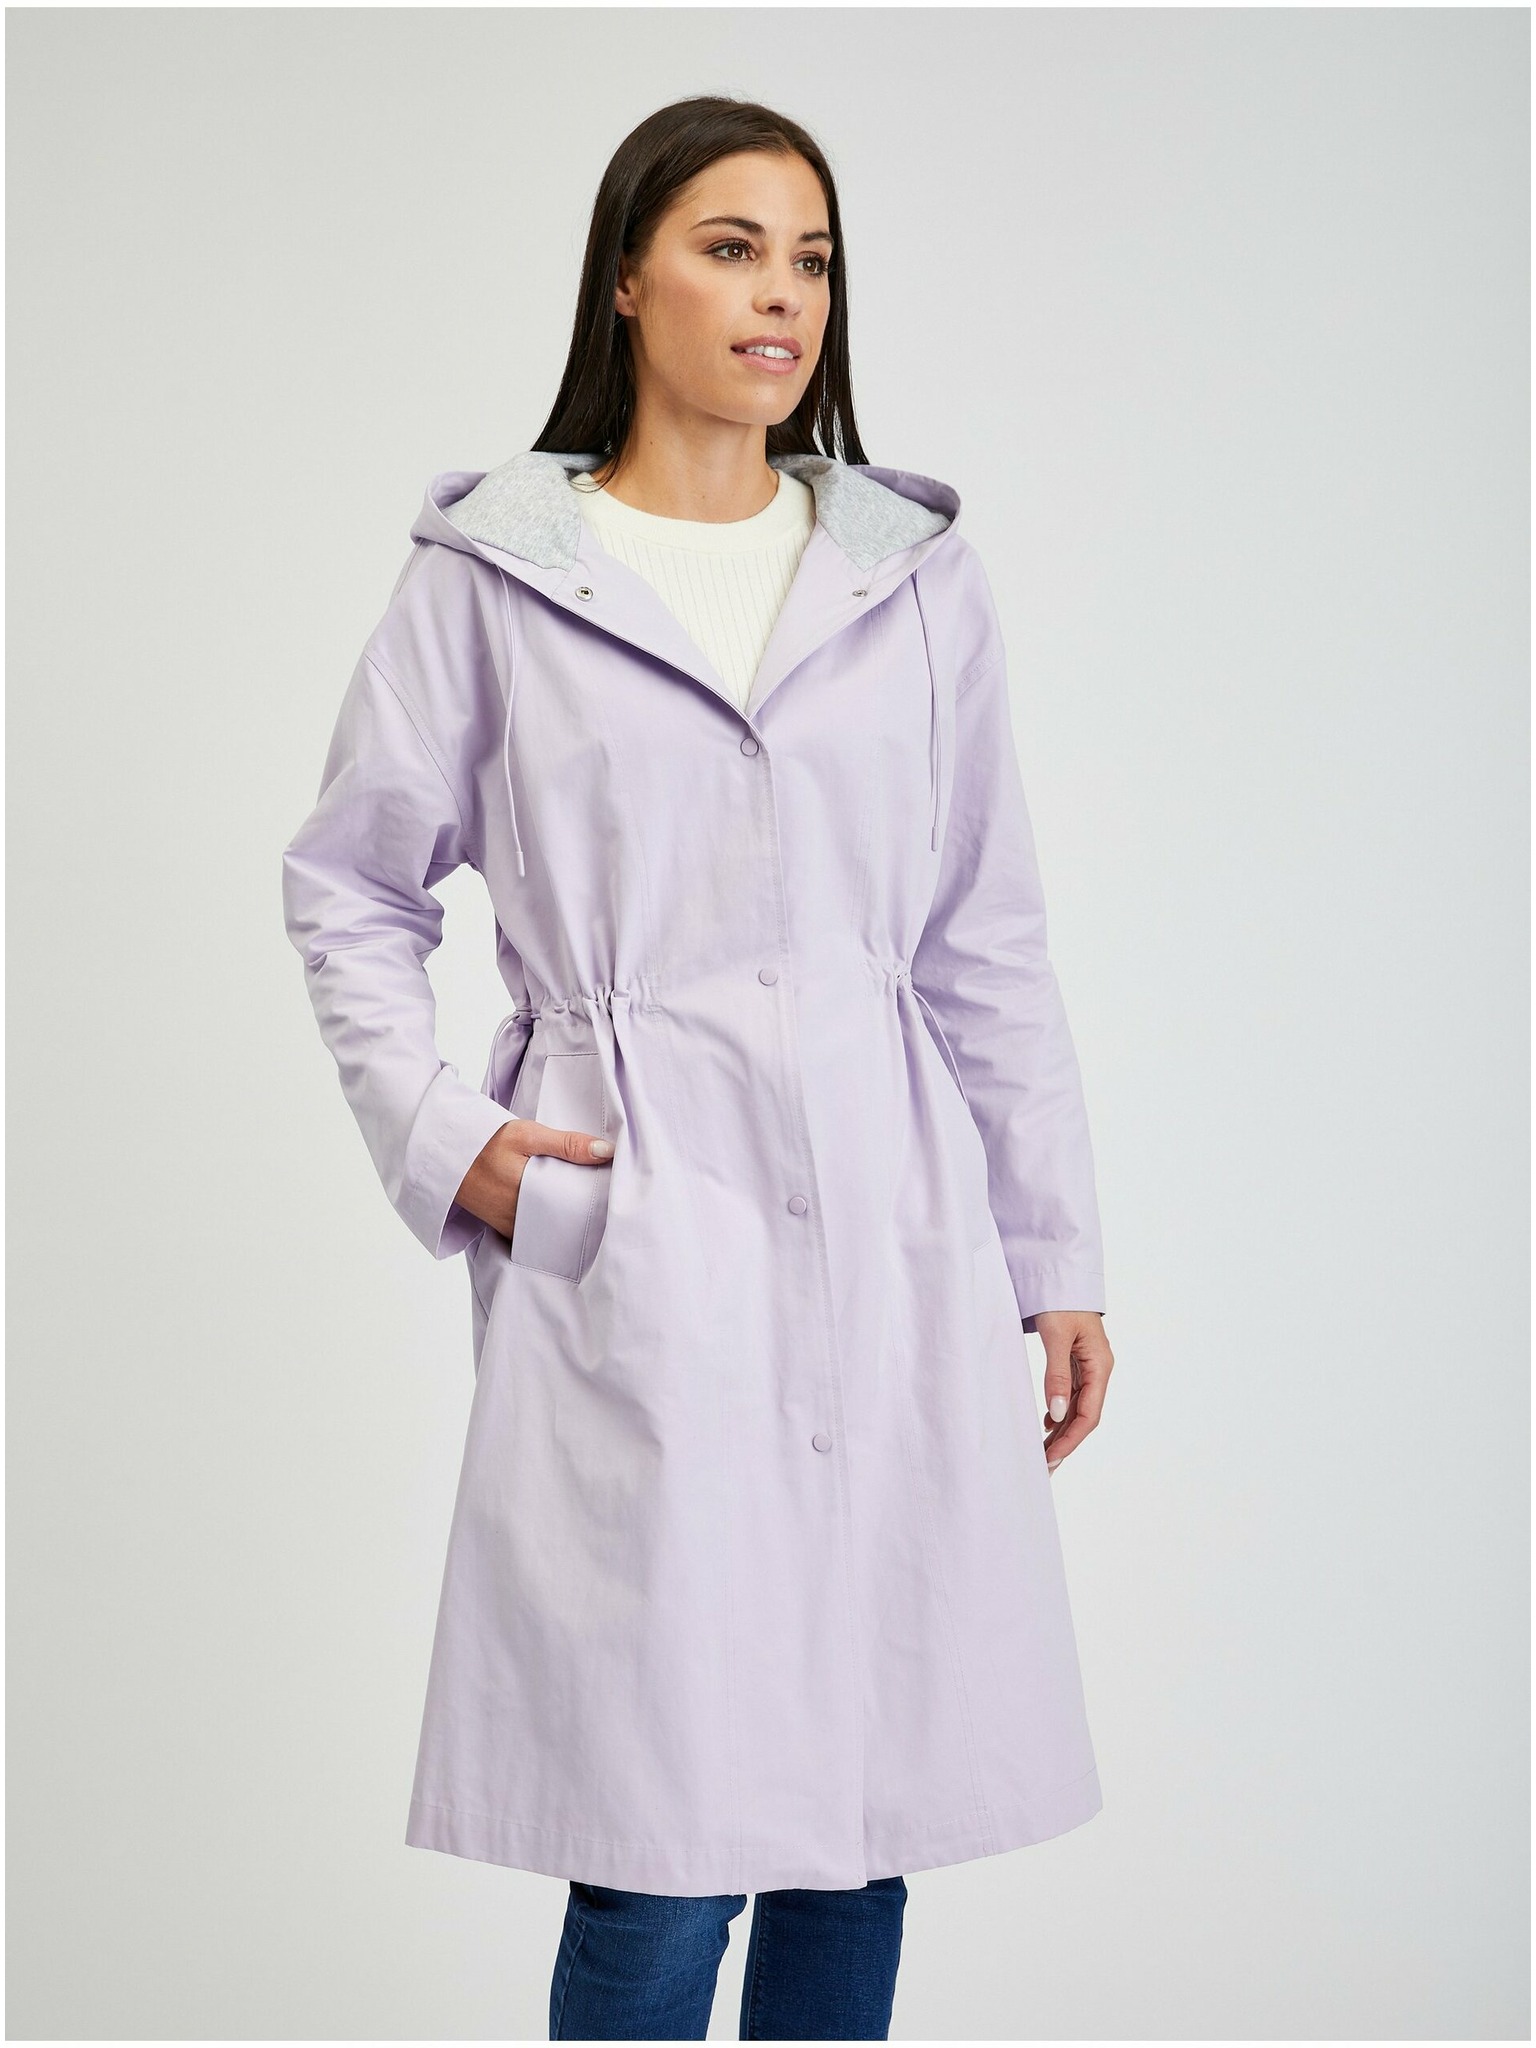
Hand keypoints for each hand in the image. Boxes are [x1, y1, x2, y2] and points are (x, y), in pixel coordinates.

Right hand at [453, 1118, 613, 1238]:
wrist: (447, 1152)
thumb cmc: (486, 1142)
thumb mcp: (527, 1134)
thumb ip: (567, 1144)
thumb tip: (607, 1151)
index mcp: (530, 1197)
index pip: (574, 1210)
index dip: (595, 1205)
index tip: (613, 1195)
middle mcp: (520, 1220)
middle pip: (564, 1223)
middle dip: (582, 1213)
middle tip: (603, 1200)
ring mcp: (511, 1227)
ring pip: (549, 1229)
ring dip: (564, 1218)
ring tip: (585, 1204)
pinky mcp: (503, 1227)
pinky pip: (533, 1231)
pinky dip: (546, 1221)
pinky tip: (557, 1208)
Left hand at [1032, 1311, 1112, 1474]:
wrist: (1061, 1275)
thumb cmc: (1061, 1301)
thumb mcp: (1057, 1336)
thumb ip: (1056, 1374)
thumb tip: (1058, 1413)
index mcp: (1100, 1366)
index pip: (1090, 1414)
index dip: (1072, 1439)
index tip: (1052, 1458)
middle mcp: (1098, 1370)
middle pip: (1085, 1416)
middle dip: (1066, 1443)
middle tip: (1044, 1466)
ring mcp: (1089, 1367)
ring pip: (1078, 1408)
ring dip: (1062, 1432)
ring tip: (1043, 1453)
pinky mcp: (1077, 1362)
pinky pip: (1072, 1395)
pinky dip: (1060, 1413)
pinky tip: (1047, 1425)